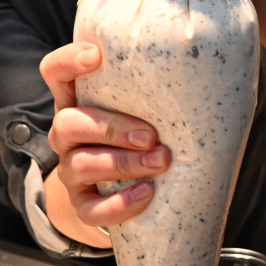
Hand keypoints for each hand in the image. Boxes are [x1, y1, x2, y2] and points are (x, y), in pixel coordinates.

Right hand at [39, 40, 169, 241]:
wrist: (120, 193)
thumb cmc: (139, 135)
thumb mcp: (138, 108)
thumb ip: (154, 89)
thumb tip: (209, 68)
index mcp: (78, 102)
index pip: (55, 72)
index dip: (68, 62)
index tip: (96, 56)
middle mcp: (67, 135)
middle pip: (67, 123)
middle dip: (111, 127)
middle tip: (150, 135)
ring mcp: (71, 171)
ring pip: (80, 164)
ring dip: (123, 163)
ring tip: (160, 162)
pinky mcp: (82, 205)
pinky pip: (90, 210)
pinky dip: (119, 204)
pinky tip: (146, 194)